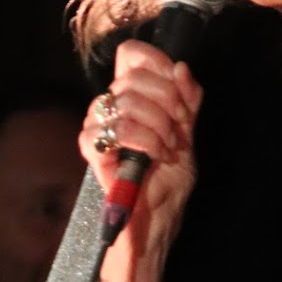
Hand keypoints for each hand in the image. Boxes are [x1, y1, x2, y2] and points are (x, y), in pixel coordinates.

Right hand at [82, 39, 202, 247]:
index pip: (132, 56)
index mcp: (133, 101)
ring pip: (124, 102)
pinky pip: (110, 131)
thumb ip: (187, 103)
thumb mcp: (187, 139)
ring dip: (157, 126)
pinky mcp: (94, 156)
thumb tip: (182, 68)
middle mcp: (112, 111)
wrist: (158, 226)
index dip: (157, 64)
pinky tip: (153, 157)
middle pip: (132, 77)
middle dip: (167, 103)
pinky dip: (141, 141)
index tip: (178, 94)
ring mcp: (100, 132)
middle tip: (177, 133)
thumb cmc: (168, 186)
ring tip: (167, 149)